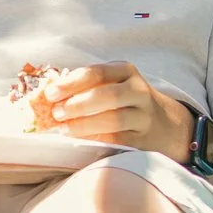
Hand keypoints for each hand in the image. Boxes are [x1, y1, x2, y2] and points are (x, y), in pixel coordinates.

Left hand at [39, 62, 193, 160]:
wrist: (166, 124)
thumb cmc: (124, 99)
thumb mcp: (111, 83)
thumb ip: (85, 85)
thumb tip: (47, 94)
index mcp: (126, 71)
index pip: (97, 73)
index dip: (71, 83)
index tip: (50, 93)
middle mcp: (139, 91)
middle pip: (107, 96)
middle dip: (78, 105)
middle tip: (56, 113)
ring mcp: (144, 116)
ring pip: (114, 120)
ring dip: (85, 125)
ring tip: (64, 129)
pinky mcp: (144, 140)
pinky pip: (119, 140)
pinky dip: (97, 140)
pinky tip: (80, 141)